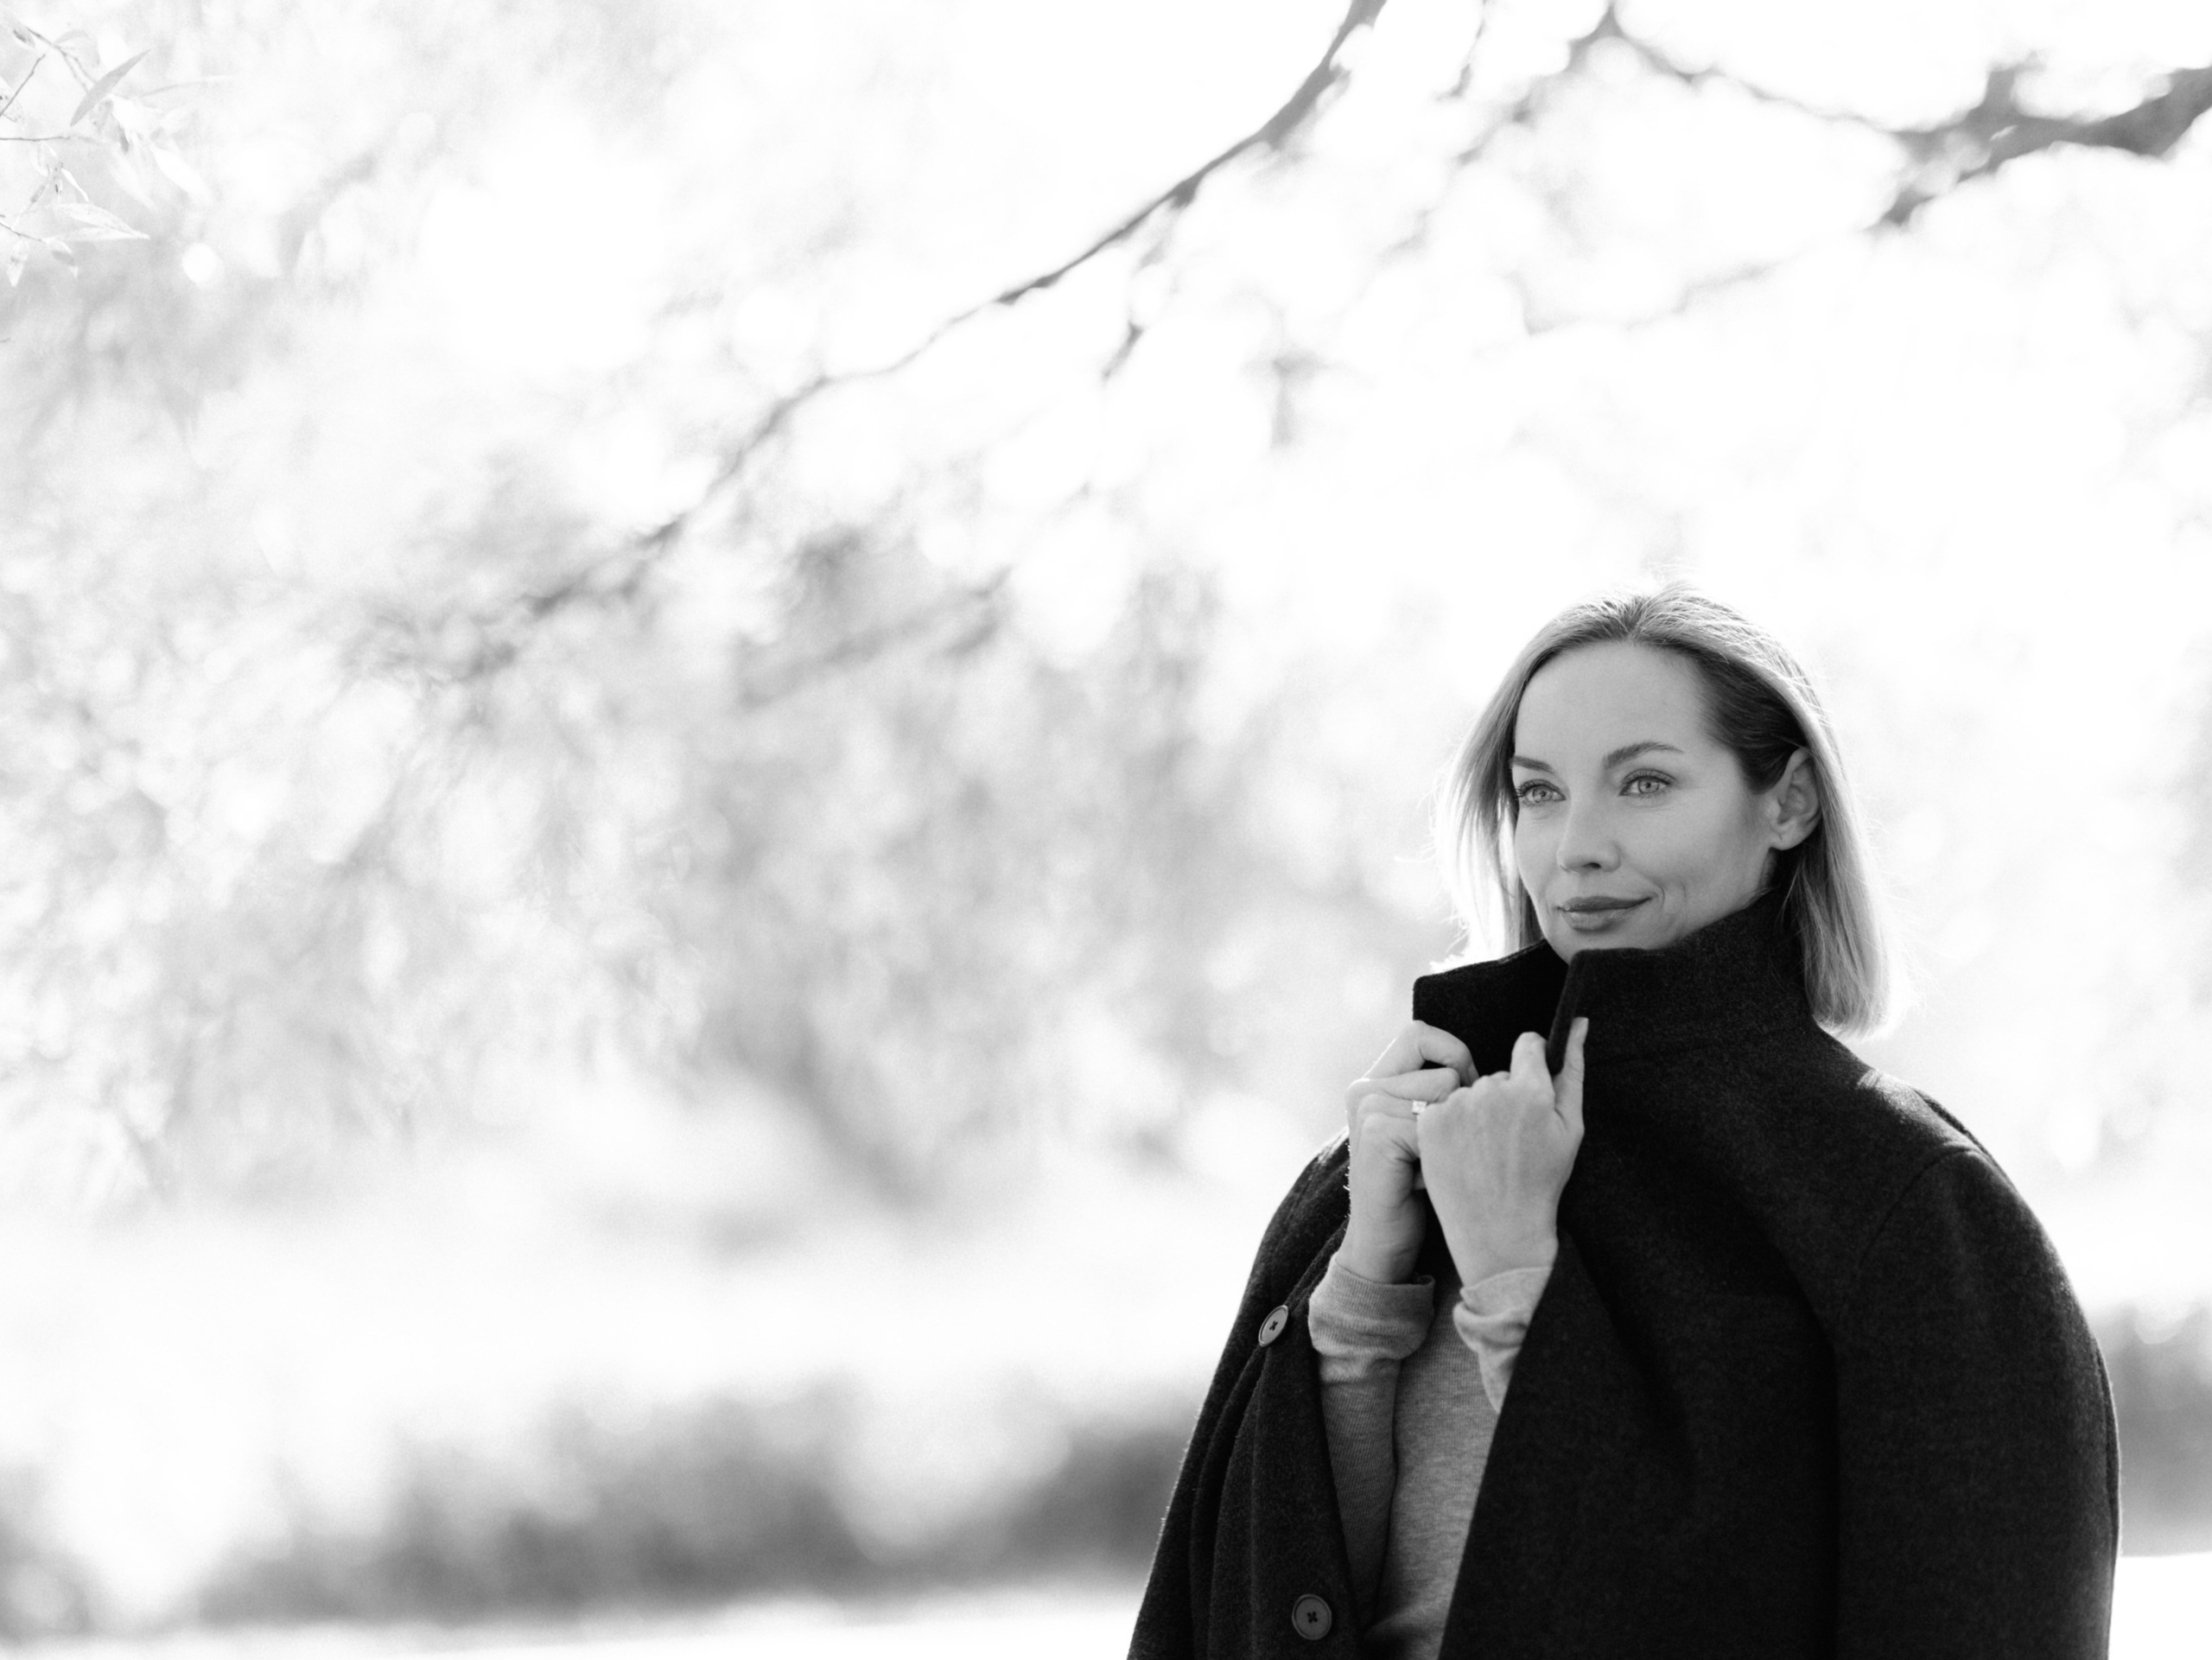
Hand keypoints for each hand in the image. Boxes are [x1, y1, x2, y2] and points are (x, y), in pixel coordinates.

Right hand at [1336, 1022, 1474, 1283]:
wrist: (1383, 1242)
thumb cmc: (1414, 1185)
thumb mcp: (1423, 1130)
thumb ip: (1435, 1092)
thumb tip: (1491, 1066)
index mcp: (1374, 1079)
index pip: (1421, 1034)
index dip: (1454, 1056)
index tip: (1465, 1093)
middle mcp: (1364, 1087)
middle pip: (1443, 1067)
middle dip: (1462, 1105)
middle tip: (1447, 1144)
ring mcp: (1368, 1108)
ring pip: (1446, 1093)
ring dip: (1453, 1136)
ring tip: (1433, 1164)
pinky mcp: (1377, 1132)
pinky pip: (1437, 1125)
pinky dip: (1442, 1158)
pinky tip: (1424, 1179)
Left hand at [1418, 1020, 1586, 1285]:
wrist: (1499, 1232)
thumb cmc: (1542, 1181)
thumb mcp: (1570, 1128)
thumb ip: (1572, 1070)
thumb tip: (1578, 1022)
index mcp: (1531, 1090)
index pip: (1528, 1045)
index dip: (1532, 1066)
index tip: (1529, 1094)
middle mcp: (1490, 1092)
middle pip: (1498, 1074)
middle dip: (1505, 1096)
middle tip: (1511, 1140)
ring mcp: (1456, 1107)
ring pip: (1470, 1091)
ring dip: (1477, 1112)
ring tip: (1487, 1152)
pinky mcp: (1429, 1123)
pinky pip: (1444, 1107)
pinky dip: (1452, 1125)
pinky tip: (1464, 1154)